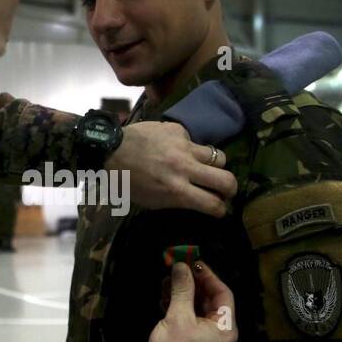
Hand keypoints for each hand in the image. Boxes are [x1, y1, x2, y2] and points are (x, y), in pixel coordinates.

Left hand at [106, 121, 237, 216]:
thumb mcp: (151, 201)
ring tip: (207, 167)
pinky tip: (176, 149)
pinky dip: (190, 148)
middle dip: (231, 189)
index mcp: (176, 191)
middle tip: (226, 190)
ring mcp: (184, 147)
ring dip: (216, 165)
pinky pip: (194, 141)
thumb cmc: (127, 182)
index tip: (219, 209)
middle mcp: (185, 168)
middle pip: (227, 180)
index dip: (221, 210)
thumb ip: (177, 201)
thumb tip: (198, 201)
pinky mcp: (178, 130)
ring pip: (218, 156)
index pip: (213, 204)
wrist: (110, 150)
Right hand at [146, 261, 237, 341]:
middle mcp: (221, 333)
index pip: (223, 293)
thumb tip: (181, 266)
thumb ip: (182, 289)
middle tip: (177, 270)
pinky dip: (180, 308)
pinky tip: (165, 299)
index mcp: (225, 326)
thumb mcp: (178, 317)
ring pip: (199, 309)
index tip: (192, 262)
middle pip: (211, 300)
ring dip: (184, 295)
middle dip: (193, 284)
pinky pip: (192, 320)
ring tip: (167, 283)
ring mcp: (208, 340)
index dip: (208, 276)